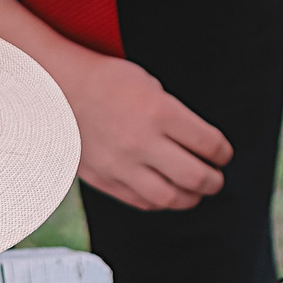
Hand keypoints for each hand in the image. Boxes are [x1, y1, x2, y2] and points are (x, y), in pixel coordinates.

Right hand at [46, 43, 232, 210]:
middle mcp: (143, 142)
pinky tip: (166, 194)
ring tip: (196, 192)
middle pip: (195, 176)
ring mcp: (122, 165)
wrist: (58, 88)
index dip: (223, 153)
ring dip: (190, 198)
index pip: (208, 143)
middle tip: (217, 179)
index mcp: (160, 112)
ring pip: (169, 197)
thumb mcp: (150, 85)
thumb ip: (175, 115)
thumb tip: (200, 143)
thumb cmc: (107, 81)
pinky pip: (141, 201)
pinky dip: (160, 202)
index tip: (224, 154)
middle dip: (214, 181)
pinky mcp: (104, 179)